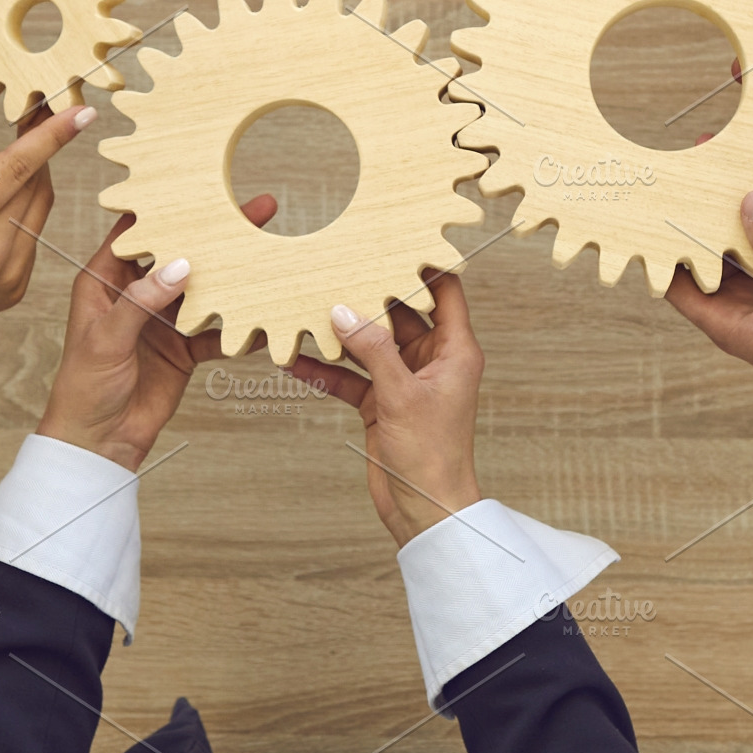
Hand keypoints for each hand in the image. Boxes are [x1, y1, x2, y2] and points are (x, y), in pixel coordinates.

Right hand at [0, 90, 90, 430]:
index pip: (20, 167)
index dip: (54, 135)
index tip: (83, 111)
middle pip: (37, 186)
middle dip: (40, 150)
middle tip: (31, 118)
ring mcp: (8, 278)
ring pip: (39, 211)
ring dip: (32, 181)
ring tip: (12, 161)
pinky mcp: (14, 291)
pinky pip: (32, 238)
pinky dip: (22, 215)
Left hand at [31, 197, 280, 470]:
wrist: (97, 442)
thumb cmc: (82, 388)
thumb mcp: (106, 340)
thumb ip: (141, 302)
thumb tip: (179, 267)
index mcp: (105, 282)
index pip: (136, 234)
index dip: (164, 212)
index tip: (196, 188)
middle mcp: (136, 295)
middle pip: (179, 256)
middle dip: (213, 236)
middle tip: (252, 210)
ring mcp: (163, 320)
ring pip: (203, 289)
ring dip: (231, 275)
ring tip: (266, 253)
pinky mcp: (183, 348)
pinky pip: (215, 330)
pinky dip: (237, 324)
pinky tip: (262, 312)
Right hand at [281, 271, 485, 547]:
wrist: (424, 511)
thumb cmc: (432, 457)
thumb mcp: (400, 395)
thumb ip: (372, 350)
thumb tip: (344, 311)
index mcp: (455, 351)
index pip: (444, 291)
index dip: (423, 264)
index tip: (393, 241)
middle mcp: (432, 361)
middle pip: (400, 313)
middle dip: (368, 295)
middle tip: (336, 270)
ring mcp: (405, 382)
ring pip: (370, 345)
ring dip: (341, 333)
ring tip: (307, 309)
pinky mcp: (382, 404)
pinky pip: (351, 377)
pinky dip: (327, 370)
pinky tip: (297, 360)